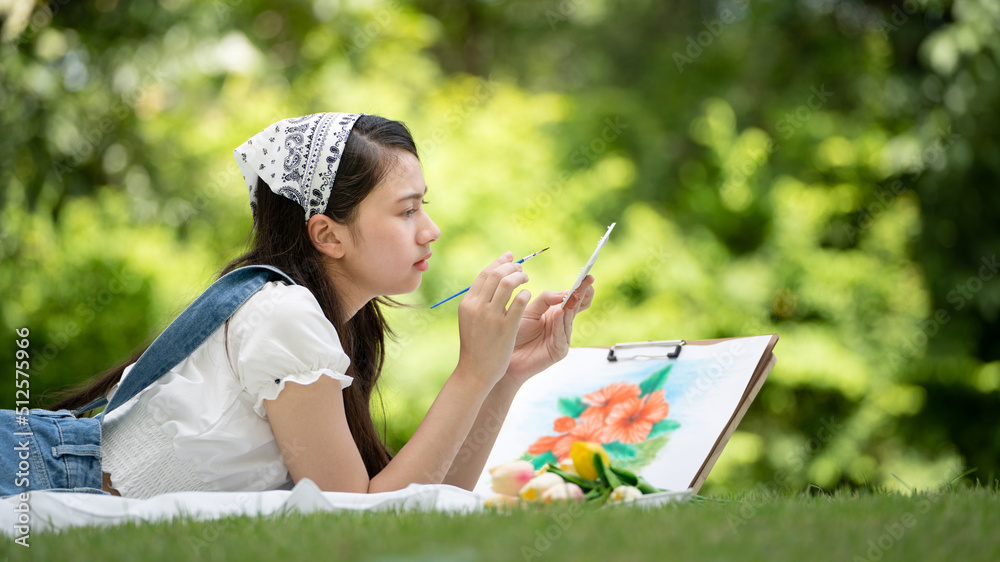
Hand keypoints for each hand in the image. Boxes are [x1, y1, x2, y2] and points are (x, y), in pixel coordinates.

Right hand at [455, 252, 531, 386]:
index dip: (499, 263)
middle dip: (511, 267)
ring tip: (526, 279)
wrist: (475, 371)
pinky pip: (519, 302)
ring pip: (507, 284)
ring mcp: (491, 317)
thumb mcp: (470, 318)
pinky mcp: (505, 328)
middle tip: (521, 269)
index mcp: (468, 303)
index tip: (510, 257)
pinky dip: (525, 294)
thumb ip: (480, 300)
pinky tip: (527, 295)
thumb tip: (494, 278)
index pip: (484, 274)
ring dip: (519, 277)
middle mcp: (477, 307)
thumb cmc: (476, 344)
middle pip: (496, 275)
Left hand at [502, 275, 594, 386]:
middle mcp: (562, 325)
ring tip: (573, 294)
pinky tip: (560, 313)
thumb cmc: (515, 332)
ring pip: (569, 319)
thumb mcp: (529, 310)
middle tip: (589, 280)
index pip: (573, 299)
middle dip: (582, 293)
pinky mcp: (559, 351)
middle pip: (576, 307)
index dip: (581, 289)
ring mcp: (562, 338)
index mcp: (556, 313)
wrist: (504, 354)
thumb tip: (564, 292)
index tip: (587, 276)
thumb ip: (545, 300)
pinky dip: (561, 324)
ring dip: (571, 306)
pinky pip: (561, 335)